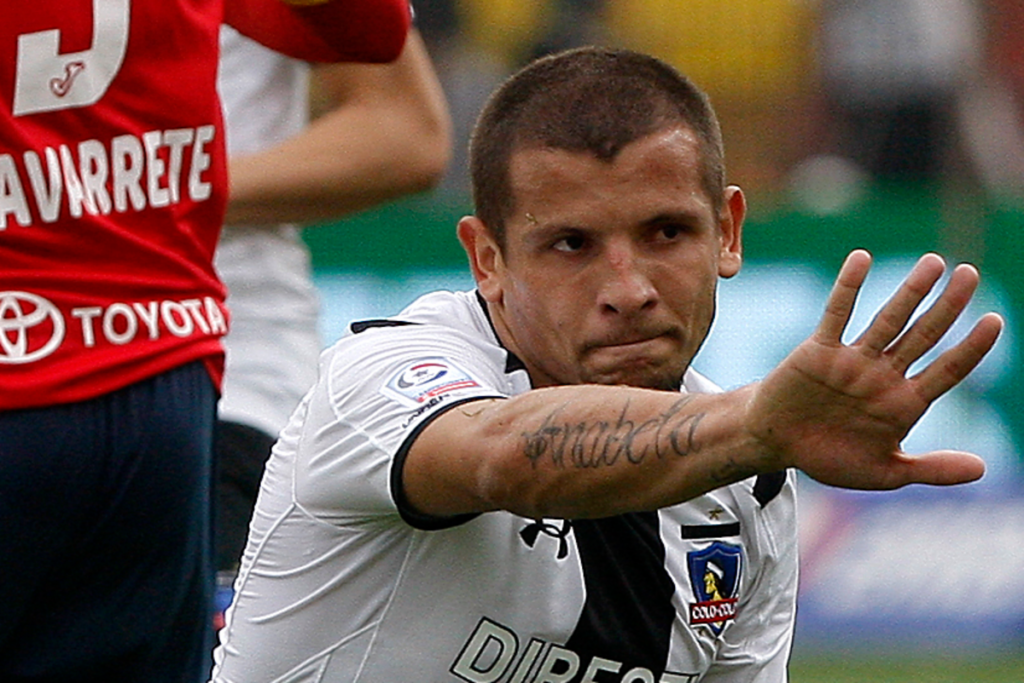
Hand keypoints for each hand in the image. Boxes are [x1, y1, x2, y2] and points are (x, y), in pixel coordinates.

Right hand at [747, 250, 1003, 489]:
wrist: (776, 444)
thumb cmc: (830, 458)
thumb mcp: (884, 473)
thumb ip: (931, 469)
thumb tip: (982, 469)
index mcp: (903, 403)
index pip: (947, 371)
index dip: (971, 348)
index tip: (994, 320)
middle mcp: (883, 375)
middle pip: (924, 335)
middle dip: (948, 306)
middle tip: (971, 273)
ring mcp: (853, 360)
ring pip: (888, 320)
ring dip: (911, 292)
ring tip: (934, 263)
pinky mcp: (819, 350)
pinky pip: (836, 314)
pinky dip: (848, 287)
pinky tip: (861, 259)